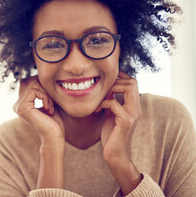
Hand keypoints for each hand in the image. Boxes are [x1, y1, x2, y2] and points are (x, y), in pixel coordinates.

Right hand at [13, 76, 64, 142]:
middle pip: (31, 81)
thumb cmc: (55, 121)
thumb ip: (42, 89)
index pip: (31, 81)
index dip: (43, 86)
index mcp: (22, 102)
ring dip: (47, 94)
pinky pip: (34, 91)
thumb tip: (40, 74)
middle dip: (45, 89)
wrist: (55, 137)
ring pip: (34, 85)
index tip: (51, 101)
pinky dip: (45, 97)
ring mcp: (18, 106)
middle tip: (52, 104)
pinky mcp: (22, 108)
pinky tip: (49, 109)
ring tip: (51, 107)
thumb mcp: (48, 101)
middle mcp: (17, 104)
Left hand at [99, 71, 141, 194]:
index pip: (133, 82)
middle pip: (132, 82)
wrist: (115, 154)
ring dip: (111, 89)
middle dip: (115, 81)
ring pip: (128, 88)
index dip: (120, 77)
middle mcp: (136, 108)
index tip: (106, 82)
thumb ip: (112, 101)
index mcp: (134, 106)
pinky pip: (114, 103)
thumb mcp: (111, 114)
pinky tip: (96, 110)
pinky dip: (103, 103)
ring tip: (100, 99)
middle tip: (102, 92)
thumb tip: (107, 88)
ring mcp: (132, 114)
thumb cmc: (111, 134)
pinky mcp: (125, 122)